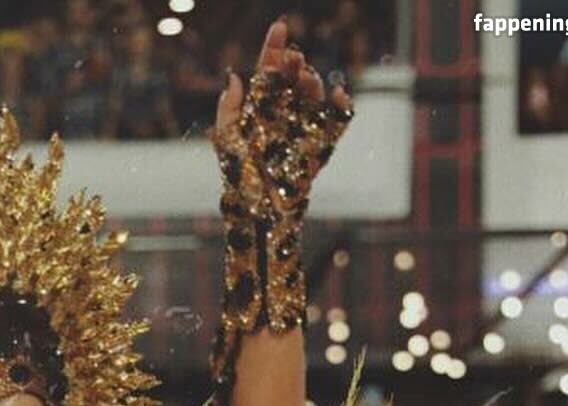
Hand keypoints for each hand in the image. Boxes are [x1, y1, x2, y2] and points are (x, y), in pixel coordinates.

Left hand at [214, 19, 353, 219]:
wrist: (256, 215)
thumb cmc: (237, 180)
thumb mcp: (227, 141)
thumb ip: (228, 110)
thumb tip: (234, 77)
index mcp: (261, 109)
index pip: (269, 72)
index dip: (274, 48)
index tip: (280, 27)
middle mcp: (283, 115)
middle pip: (293, 80)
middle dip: (295, 64)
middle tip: (293, 58)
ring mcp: (302, 130)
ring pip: (313, 97)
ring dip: (312, 83)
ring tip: (307, 77)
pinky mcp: (318, 148)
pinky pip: (335, 124)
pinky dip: (341, 108)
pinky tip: (339, 94)